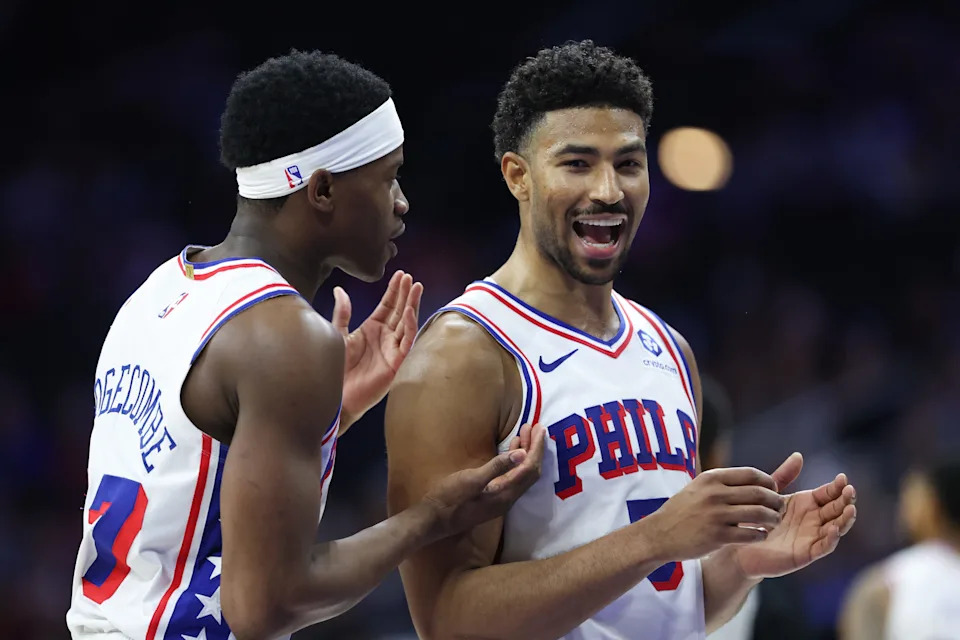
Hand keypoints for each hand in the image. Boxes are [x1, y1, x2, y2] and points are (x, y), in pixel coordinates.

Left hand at [332, 271, 422, 426]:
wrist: (334, 396)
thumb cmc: (335, 369)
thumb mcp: (338, 335)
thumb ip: (342, 313)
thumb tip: (339, 290)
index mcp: (372, 329)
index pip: (388, 306)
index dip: (394, 290)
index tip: (400, 275)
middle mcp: (385, 338)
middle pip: (399, 311)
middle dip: (406, 294)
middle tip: (410, 278)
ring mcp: (392, 350)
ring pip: (406, 323)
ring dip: (412, 305)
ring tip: (416, 288)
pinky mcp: (396, 363)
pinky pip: (406, 342)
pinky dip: (408, 327)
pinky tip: (408, 312)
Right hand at [422, 424, 545, 538]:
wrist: (433, 519)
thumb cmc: (450, 498)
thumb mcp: (472, 480)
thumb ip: (497, 467)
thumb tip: (522, 454)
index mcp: (506, 494)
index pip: (530, 468)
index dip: (537, 448)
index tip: (539, 429)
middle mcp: (508, 498)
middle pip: (530, 471)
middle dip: (534, 448)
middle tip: (535, 427)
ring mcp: (501, 499)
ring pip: (521, 474)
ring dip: (525, 453)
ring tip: (525, 433)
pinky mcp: (493, 496)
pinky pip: (512, 476)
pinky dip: (515, 461)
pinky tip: (511, 450)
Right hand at [642, 466, 785, 561]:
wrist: (659, 534)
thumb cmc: (682, 510)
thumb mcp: (699, 488)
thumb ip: (724, 483)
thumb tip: (755, 479)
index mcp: (712, 478)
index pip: (752, 474)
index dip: (769, 482)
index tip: (774, 490)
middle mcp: (715, 493)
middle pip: (759, 493)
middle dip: (776, 501)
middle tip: (780, 508)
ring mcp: (716, 515)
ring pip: (759, 513)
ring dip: (773, 518)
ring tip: (774, 522)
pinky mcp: (717, 536)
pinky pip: (750, 534)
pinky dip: (761, 534)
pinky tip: (761, 535)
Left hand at [734, 453, 857, 577]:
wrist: (742, 544)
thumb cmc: (757, 518)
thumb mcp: (771, 493)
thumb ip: (785, 476)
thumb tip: (799, 455)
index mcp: (808, 503)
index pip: (829, 493)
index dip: (837, 487)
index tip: (843, 478)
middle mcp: (814, 520)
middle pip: (837, 509)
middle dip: (846, 500)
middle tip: (850, 491)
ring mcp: (812, 537)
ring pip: (836, 528)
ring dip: (845, 520)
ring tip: (850, 509)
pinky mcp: (806, 553)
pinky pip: (823, 547)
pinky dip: (830, 539)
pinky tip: (834, 529)